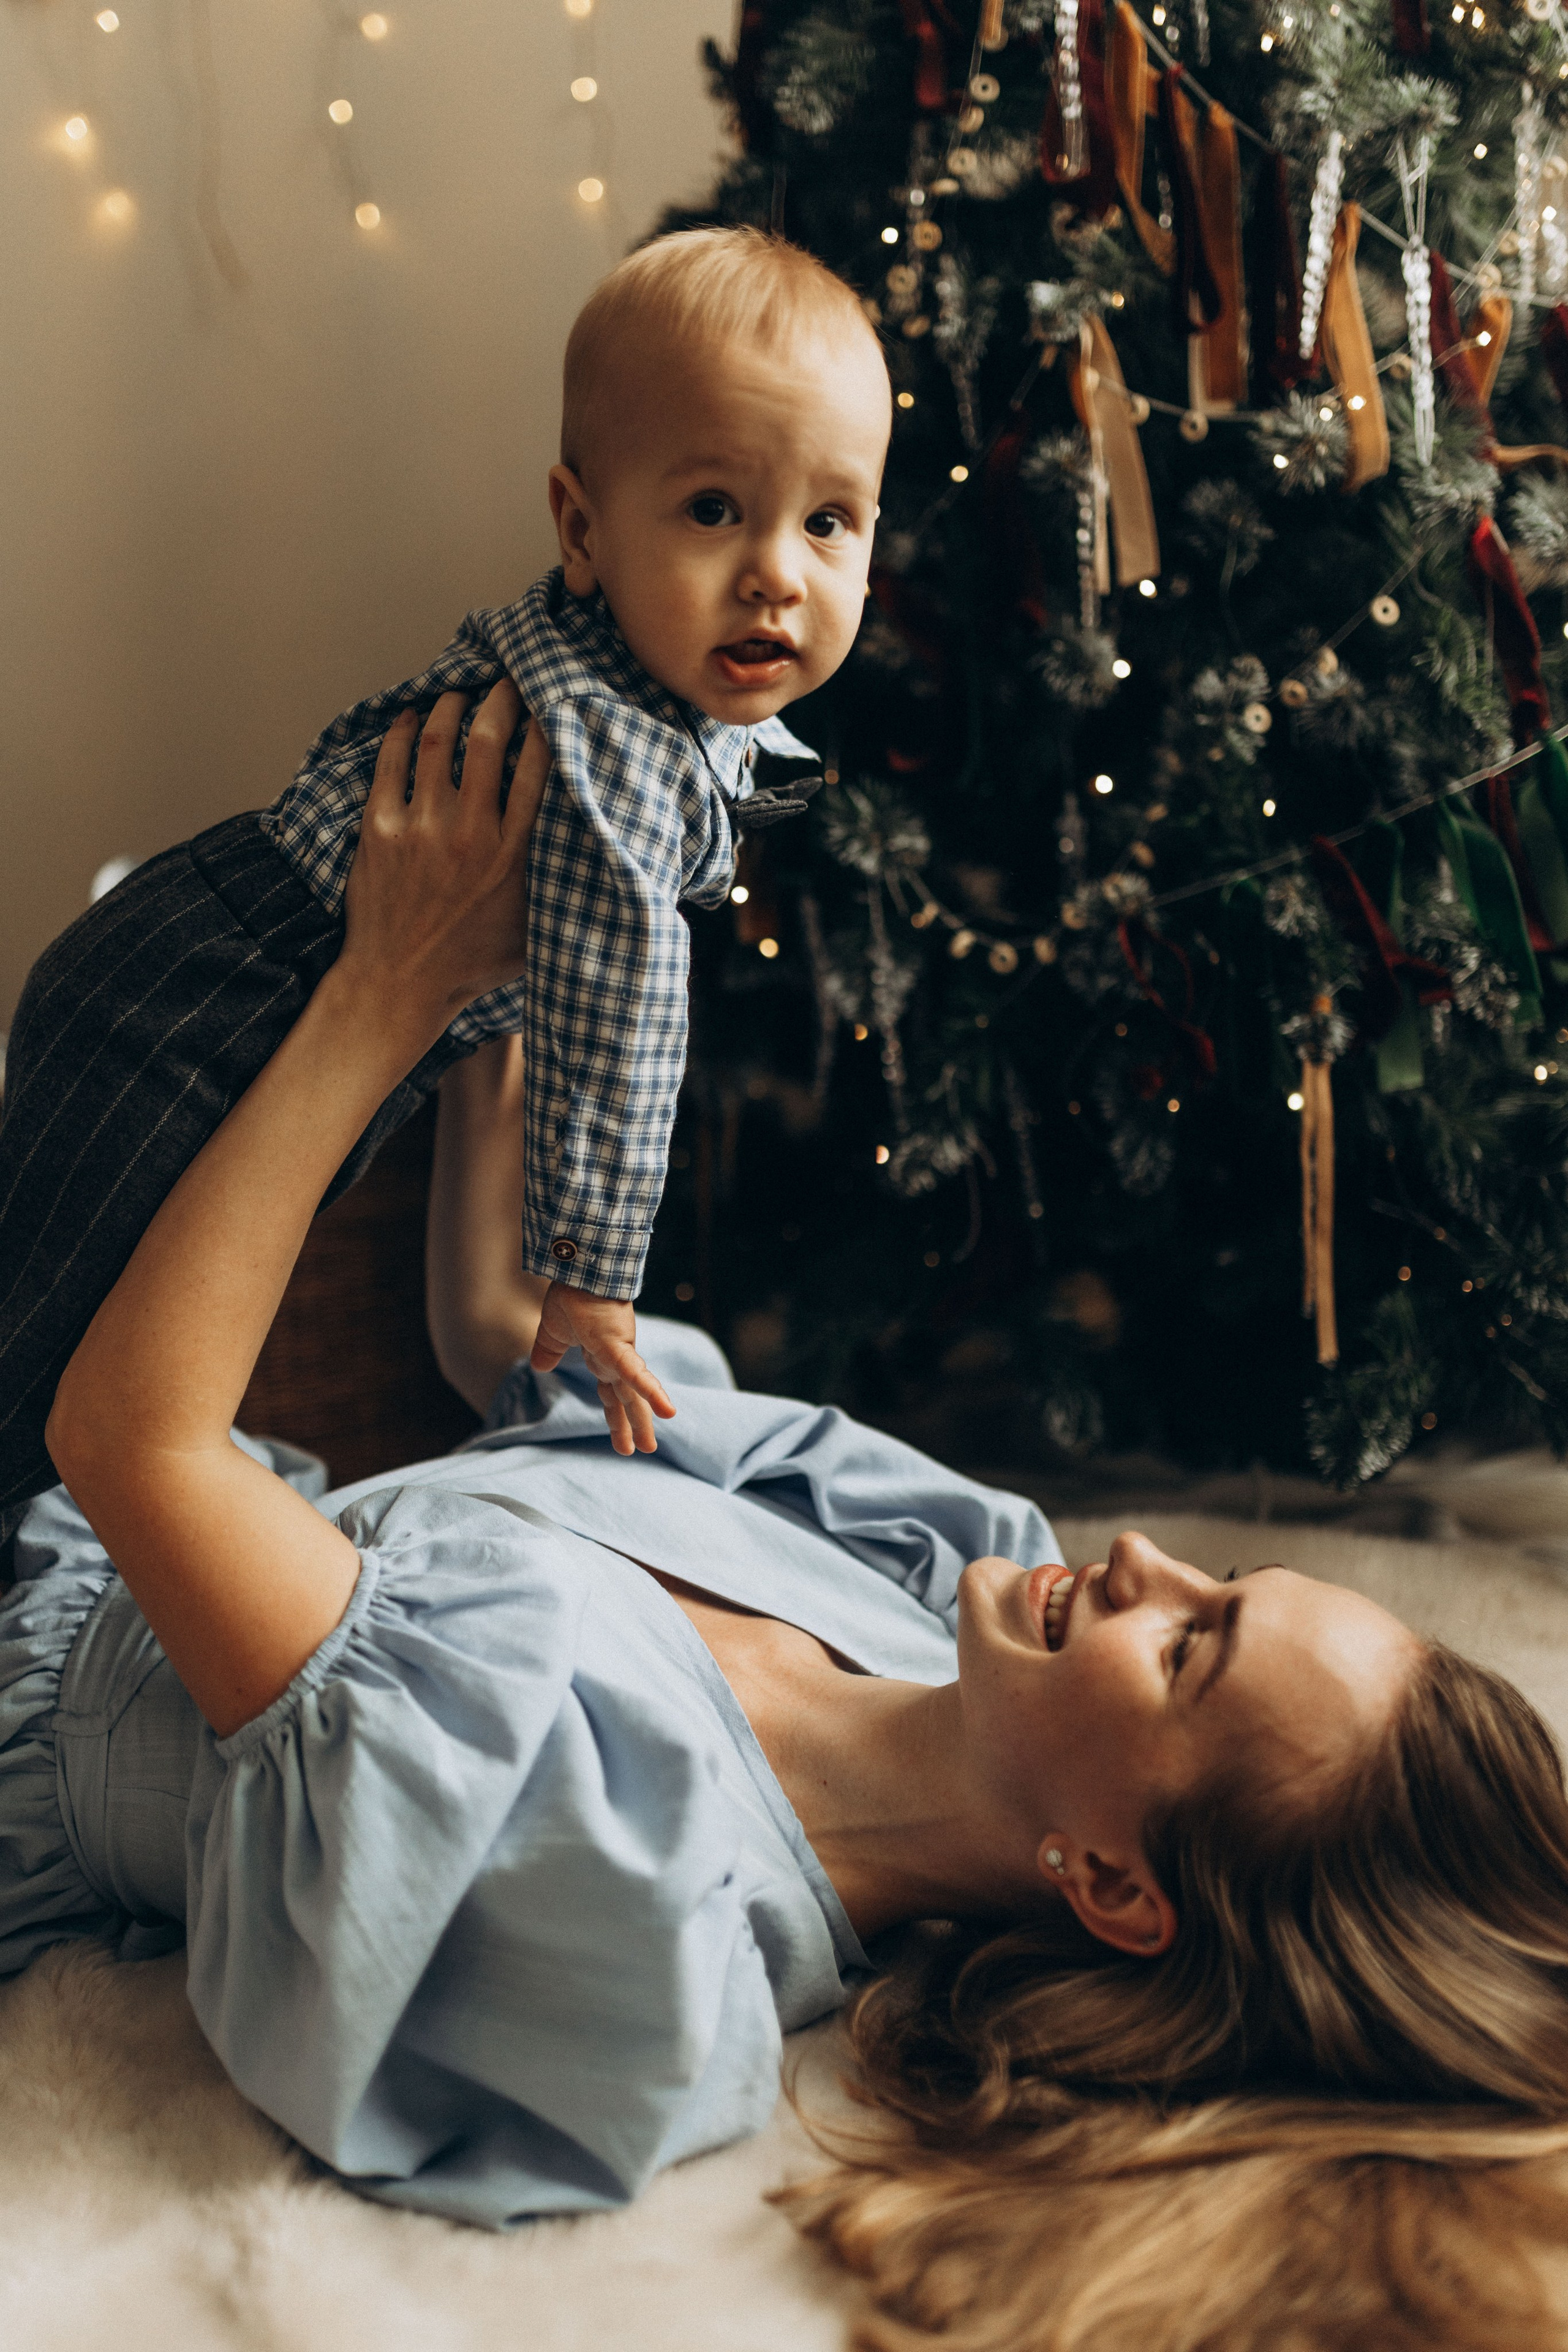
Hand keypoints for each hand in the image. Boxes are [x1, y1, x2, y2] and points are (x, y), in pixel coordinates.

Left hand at [338, 682, 550, 1036]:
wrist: (399, 984)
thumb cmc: (471, 964)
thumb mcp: (534, 929)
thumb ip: (559, 886)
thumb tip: (598, 857)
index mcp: (513, 855)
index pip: (538, 769)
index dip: (545, 726)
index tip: (550, 704)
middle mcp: (469, 834)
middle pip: (488, 741)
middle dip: (501, 698)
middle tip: (507, 680)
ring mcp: (420, 828)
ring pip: (438, 742)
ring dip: (452, 706)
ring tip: (460, 692)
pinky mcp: (379, 831)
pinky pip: (390, 764)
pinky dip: (401, 732)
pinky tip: (411, 717)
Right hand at [529, 1282, 676, 1455]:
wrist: (577, 1269)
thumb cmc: (569, 1294)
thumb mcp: (552, 1331)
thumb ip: (549, 1350)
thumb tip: (541, 1366)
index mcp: (602, 1357)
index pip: (611, 1393)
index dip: (616, 1416)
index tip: (622, 1439)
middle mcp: (615, 1359)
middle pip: (626, 1399)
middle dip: (634, 1425)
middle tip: (644, 1449)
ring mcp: (619, 1354)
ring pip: (633, 1394)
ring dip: (642, 1420)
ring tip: (650, 1446)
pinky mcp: (618, 1347)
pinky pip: (634, 1374)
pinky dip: (650, 1392)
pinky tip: (667, 1411)